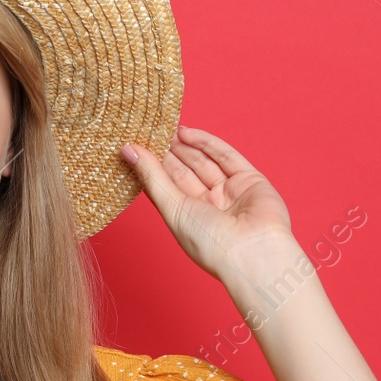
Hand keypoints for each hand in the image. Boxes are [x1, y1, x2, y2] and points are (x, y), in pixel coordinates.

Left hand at [120, 124, 293, 280]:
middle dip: (168, 153)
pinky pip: (226, 156)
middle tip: (149, 131)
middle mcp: (209, 206)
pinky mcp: (250, 180)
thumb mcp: (172, 208)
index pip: (166, 187)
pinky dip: (206, 143)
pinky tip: (185, 132)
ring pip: (204, 162)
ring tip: (164, 127)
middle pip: (185, 172)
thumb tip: (127, 150)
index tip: (135, 146)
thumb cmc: (209, 242)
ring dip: (184, 145)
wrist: (253, 253)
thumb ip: (151, 177)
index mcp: (188, 219)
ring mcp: (230, 193)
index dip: (152, 166)